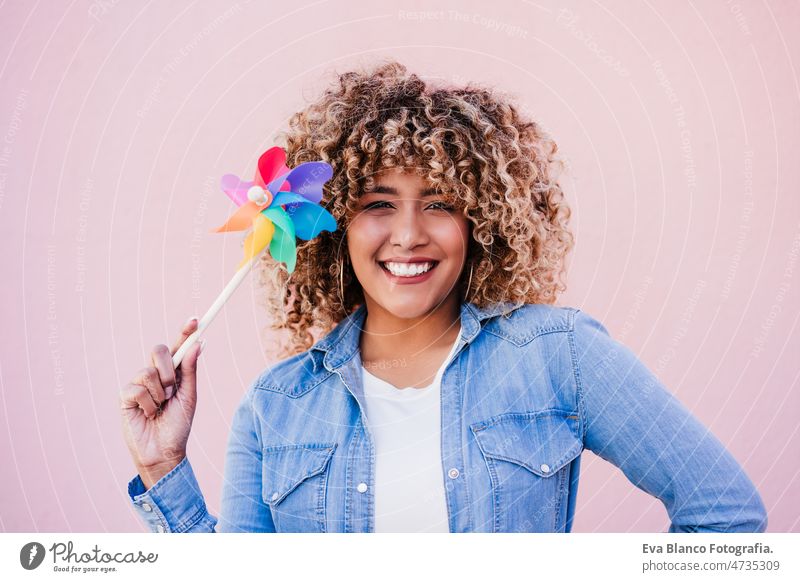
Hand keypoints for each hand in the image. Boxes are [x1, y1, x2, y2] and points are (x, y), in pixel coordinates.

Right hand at [119, 317, 203, 488]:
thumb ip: (191, 371)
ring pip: (149, 372)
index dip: (185, 332)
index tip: (196, 319)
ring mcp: (138, 383)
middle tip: (171, 389)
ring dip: (160, 393)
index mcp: (173, 373)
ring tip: (160, 408)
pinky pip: (138, 389)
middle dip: (168, 369)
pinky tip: (147, 414)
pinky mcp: (125, 396)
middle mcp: (154, 374)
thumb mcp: (189, 396)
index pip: (178, 347)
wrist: (164, 451)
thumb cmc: (178, 425)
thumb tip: (200, 343)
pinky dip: (148, 404)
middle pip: (158, 350)